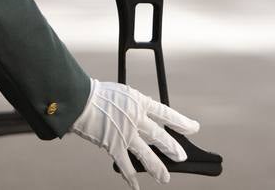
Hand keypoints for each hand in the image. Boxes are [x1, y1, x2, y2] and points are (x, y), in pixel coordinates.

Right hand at [71, 79, 199, 188]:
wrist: (80, 100)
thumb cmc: (97, 93)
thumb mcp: (122, 94)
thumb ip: (134, 106)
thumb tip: (143, 115)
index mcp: (139, 102)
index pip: (166, 113)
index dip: (181, 121)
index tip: (193, 127)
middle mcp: (136, 118)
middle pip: (160, 136)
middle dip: (173, 148)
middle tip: (182, 156)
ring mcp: (126, 134)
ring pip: (146, 154)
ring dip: (157, 167)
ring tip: (164, 177)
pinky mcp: (114, 146)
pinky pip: (125, 165)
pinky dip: (130, 177)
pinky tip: (136, 186)